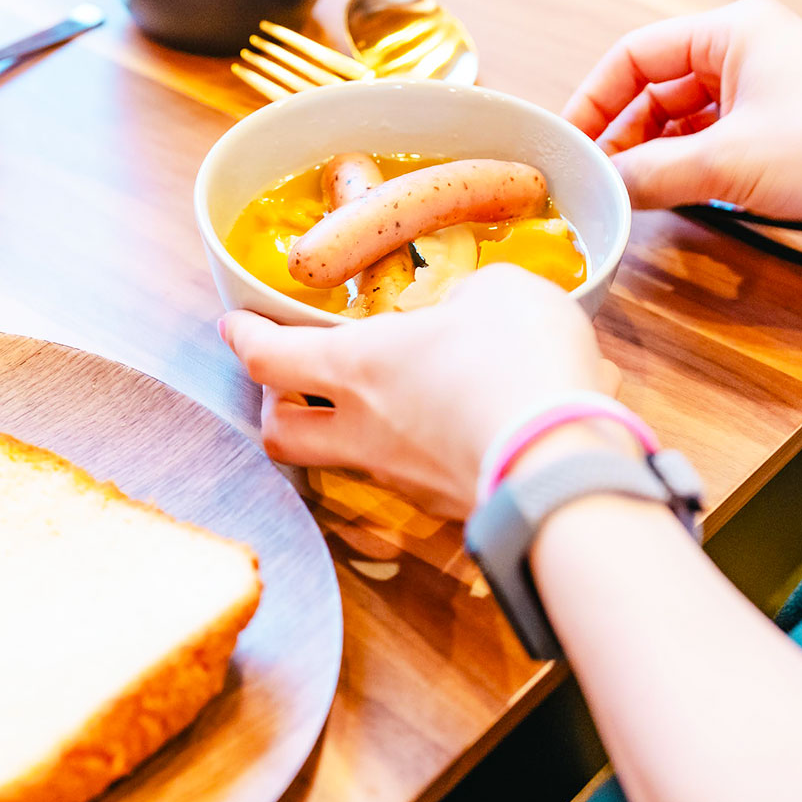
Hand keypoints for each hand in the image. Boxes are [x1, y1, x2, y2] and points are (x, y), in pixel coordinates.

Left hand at [219, 266, 616, 517]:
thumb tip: (465, 315)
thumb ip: (468, 298)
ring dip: (354, 432)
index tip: (234, 325)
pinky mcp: (447, 508)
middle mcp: (364, 431)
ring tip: (393, 401)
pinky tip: (461, 429)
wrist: (567, 466)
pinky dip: (423, 453)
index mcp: (357, 367)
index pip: (269, 356)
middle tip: (290, 385)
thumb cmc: (520, 365)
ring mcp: (403, 480)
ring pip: (349, 461)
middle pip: (282, 433)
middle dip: (275, 408)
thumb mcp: (499, 293)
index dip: (245, 336)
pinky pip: (417, 479)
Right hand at [564, 0, 801, 255]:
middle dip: (622, 134)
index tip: (570, 139)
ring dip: (651, 157)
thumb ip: (651, 174)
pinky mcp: (776, 137)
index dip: (595, 98)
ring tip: (623, 194)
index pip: (636, 55)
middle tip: (593, 177)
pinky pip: (708, 148)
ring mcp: (763, 96)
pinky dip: (682, 171)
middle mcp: (747, 54)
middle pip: (655, 90)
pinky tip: (662, 198)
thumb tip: (602, 187)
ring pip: (680, 123)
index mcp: (735, 30)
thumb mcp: (725, 161)